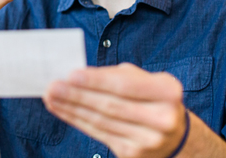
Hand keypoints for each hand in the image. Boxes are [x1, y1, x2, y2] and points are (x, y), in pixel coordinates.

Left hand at [43, 63, 186, 157]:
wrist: (174, 135)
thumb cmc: (151, 97)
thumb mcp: (141, 79)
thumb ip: (113, 76)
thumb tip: (76, 76)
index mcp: (168, 92)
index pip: (124, 86)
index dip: (96, 81)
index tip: (70, 75)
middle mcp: (162, 118)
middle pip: (110, 106)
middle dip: (77, 96)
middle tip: (52, 86)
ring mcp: (149, 140)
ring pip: (101, 121)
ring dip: (71, 108)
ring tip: (51, 97)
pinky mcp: (133, 153)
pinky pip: (99, 134)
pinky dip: (77, 120)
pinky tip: (62, 110)